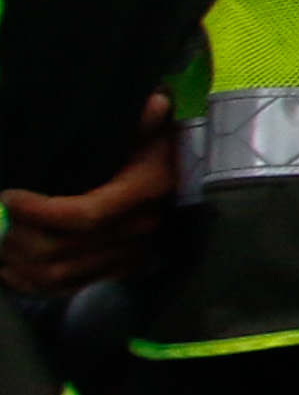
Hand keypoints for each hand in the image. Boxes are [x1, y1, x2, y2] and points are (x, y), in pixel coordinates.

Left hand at [0, 95, 175, 296]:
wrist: (184, 177)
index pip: (86, 215)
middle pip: (62, 249)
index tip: (10, 196)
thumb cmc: (162, 144)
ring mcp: (127, 257)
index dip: (40, 211)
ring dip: (18, 261)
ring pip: (57, 275)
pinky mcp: (115, 273)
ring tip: (2, 236)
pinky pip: (63, 290)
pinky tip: (12, 265)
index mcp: (147, 192)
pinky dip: (29, 283)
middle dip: (19, 234)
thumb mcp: (156, 127)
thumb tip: (155, 104)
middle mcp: (140, 231)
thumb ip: (144, 120)